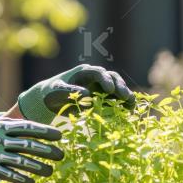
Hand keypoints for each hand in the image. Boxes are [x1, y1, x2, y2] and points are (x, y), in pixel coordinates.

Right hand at [0, 116, 63, 182]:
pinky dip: (21, 178)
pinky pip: (8, 174)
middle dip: (48, 150)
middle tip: (62, 154)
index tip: (60, 135)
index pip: (28, 127)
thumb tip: (8, 116)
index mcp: (1, 125)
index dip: (45, 131)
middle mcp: (1, 139)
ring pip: (22, 161)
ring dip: (38, 167)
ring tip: (51, 171)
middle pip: (29, 145)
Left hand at [17, 63, 134, 124]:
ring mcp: (99, 87)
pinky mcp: (102, 97)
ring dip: (125, 94)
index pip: (98, 73)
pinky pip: (115, 99)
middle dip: (119, 87)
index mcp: (83, 72)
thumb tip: (87, 94)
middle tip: (125, 97)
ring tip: (131, 104)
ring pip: (117, 87)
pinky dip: (122, 103)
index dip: (105, 80)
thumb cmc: (52, 92)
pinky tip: (129, 110)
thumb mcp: (58, 91)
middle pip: (111, 78)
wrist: (50, 100)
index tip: (110, 90)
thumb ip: (71, 91)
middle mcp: (94, 77)